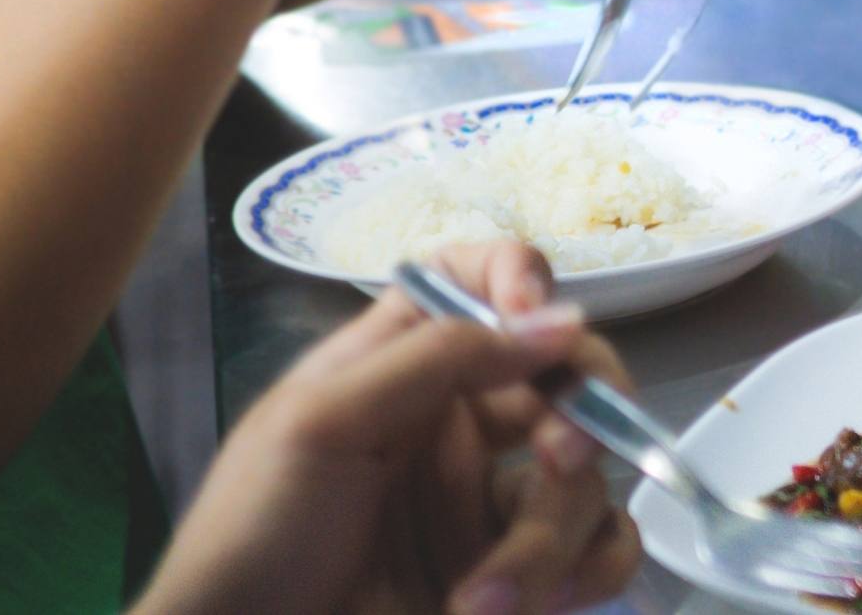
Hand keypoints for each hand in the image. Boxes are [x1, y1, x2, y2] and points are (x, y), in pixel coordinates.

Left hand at [137, 242, 642, 614]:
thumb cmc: (255, 535)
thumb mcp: (320, 423)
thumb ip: (439, 357)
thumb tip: (566, 318)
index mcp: (404, 368)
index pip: (483, 281)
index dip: (522, 280)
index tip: (537, 320)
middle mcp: (462, 423)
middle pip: (570, 374)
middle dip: (580, 412)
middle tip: (558, 459)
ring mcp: (493, 502)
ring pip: (587, 476)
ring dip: (548, 540)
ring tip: (482, 603)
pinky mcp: (523, 575)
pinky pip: (605, 548)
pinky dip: (583, 576)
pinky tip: (520, 610)